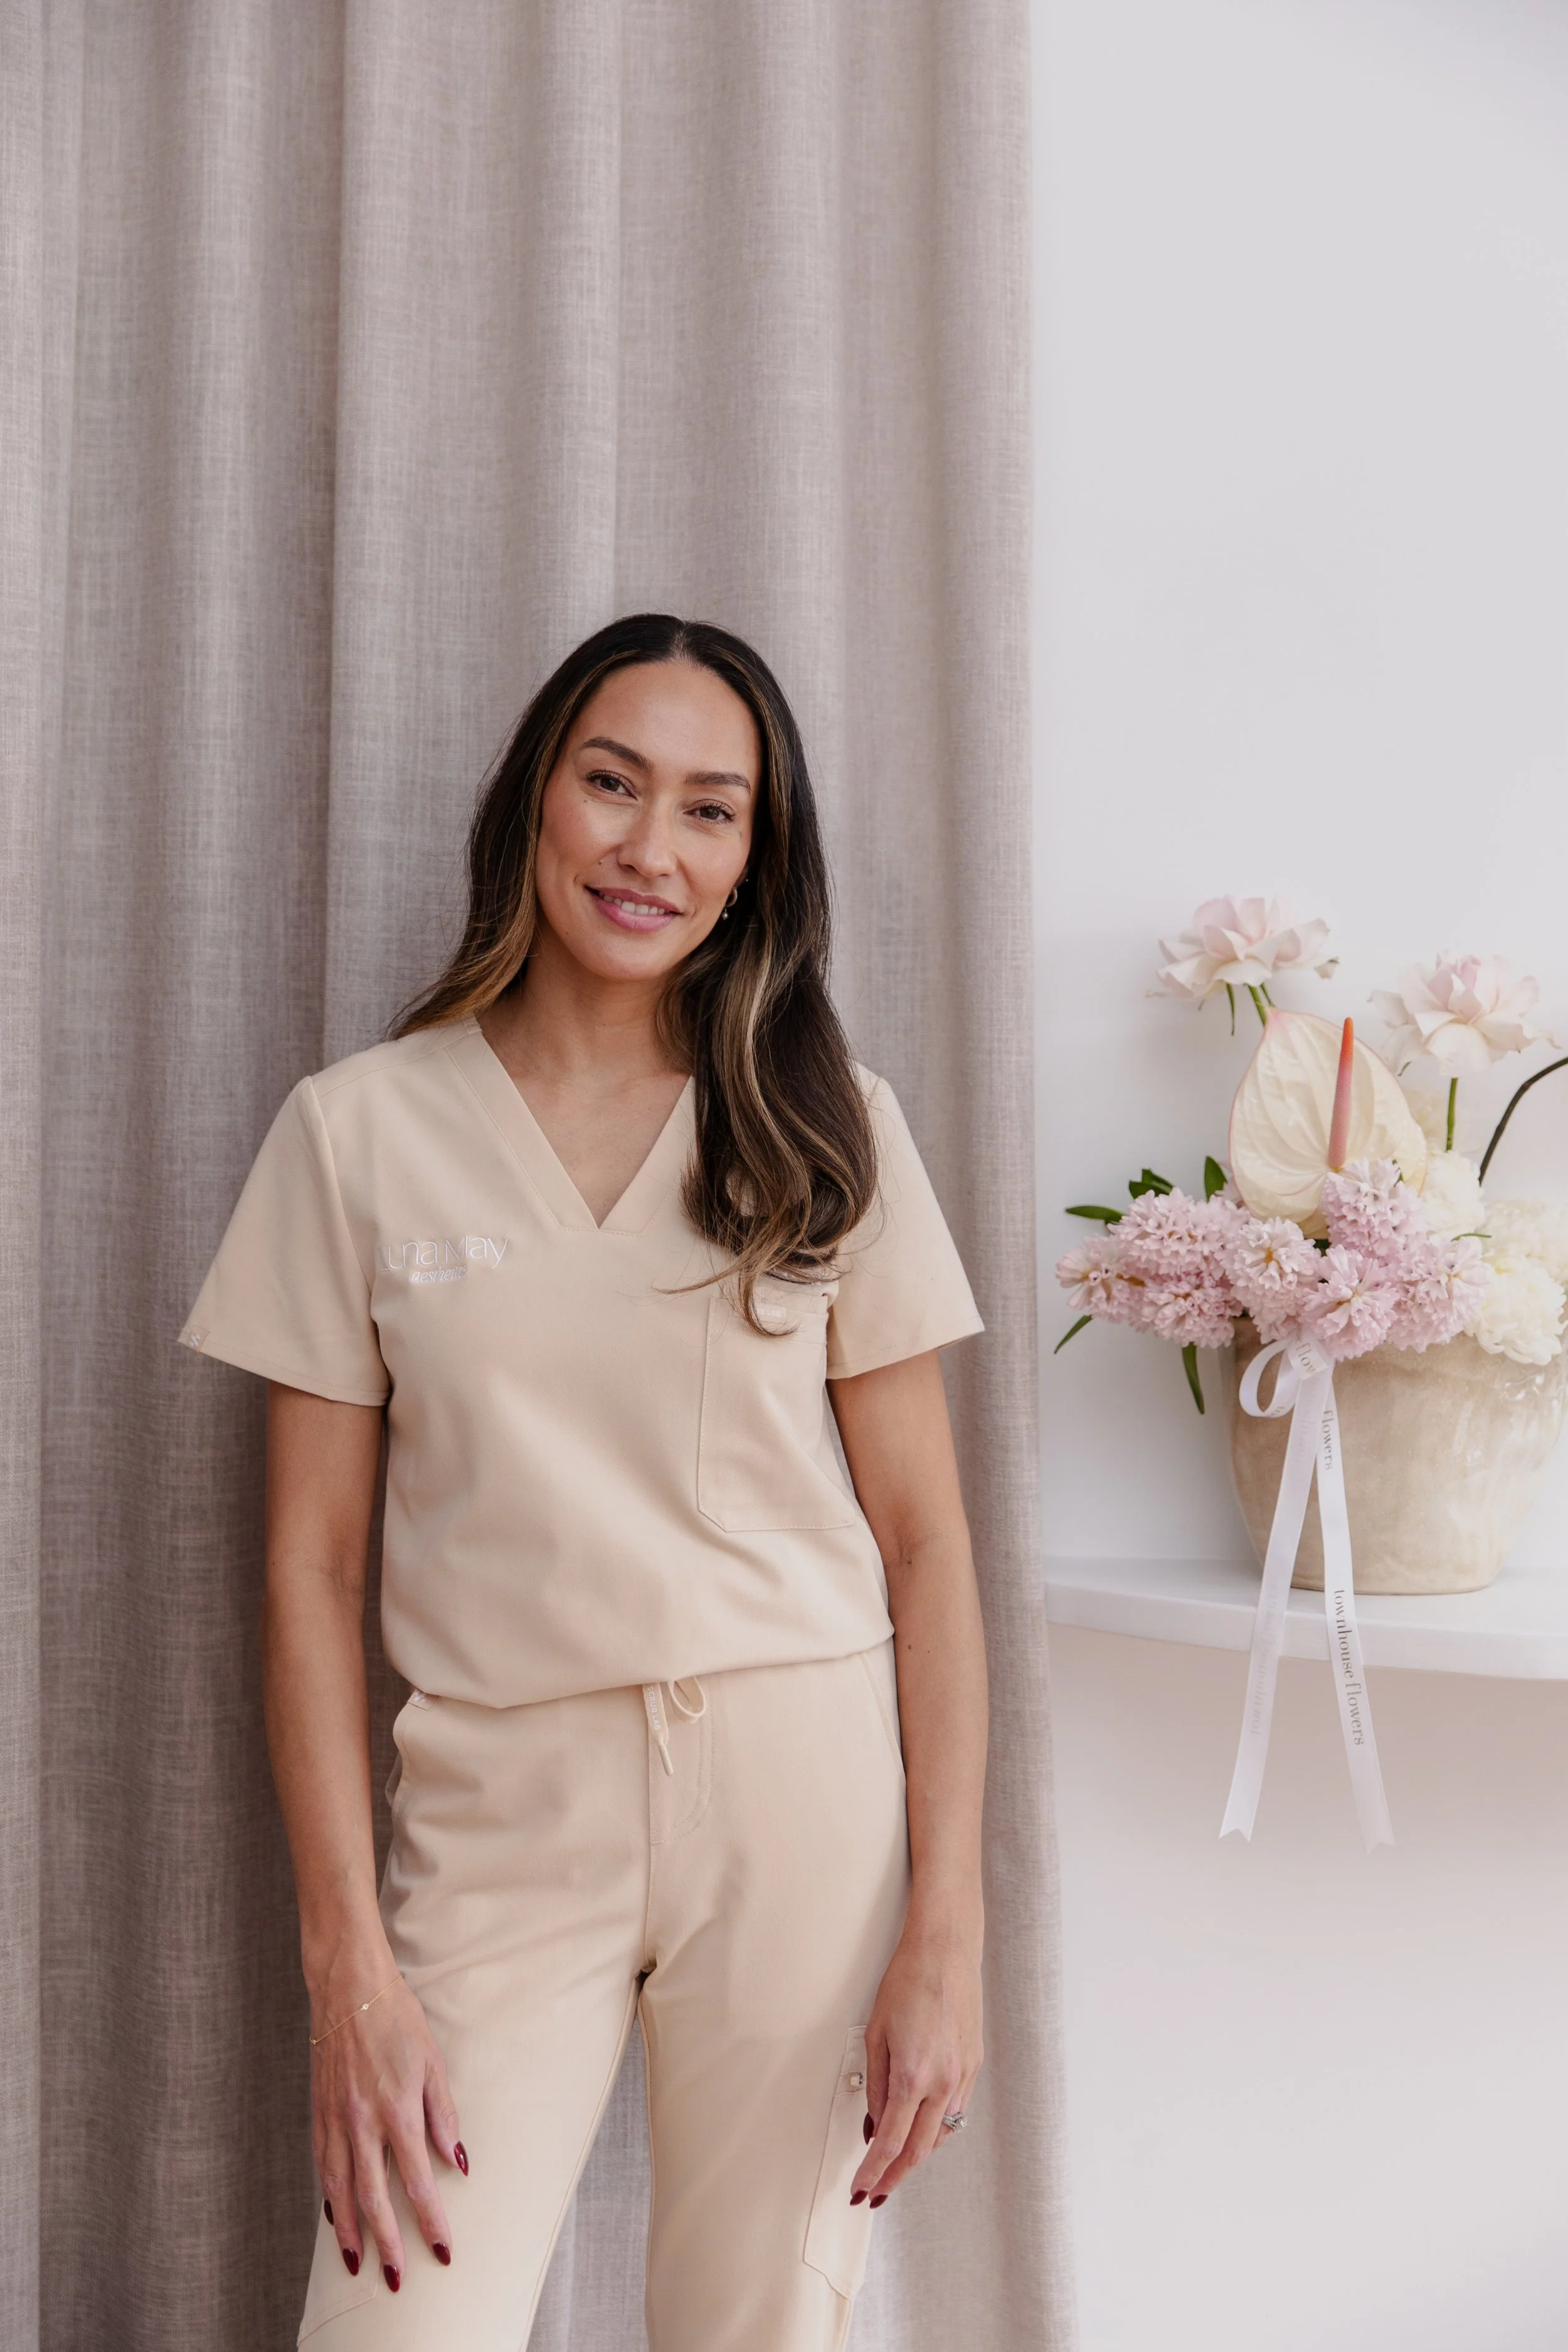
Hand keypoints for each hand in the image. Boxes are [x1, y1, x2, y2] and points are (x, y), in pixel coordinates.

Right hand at [312, 1968, 466, 2289]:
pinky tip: (333, 2214)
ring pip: (340, 2189)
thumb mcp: (433, 2062)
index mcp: (397, 2110)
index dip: (430, 2220)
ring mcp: (335, 2119)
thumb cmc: (398, 2020)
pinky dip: (328, 2195)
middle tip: (395, 2279)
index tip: (441, 2249)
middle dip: (385, 2243)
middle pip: (373, 2198)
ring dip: (348, 2230)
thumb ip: (443, 2115)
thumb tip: (457, 2161)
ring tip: (355, 2262)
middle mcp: (362, 2122)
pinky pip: (322, 2164)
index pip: (417, 2181)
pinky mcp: (319, 2111)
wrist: (349, 1988)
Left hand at [850, 1918, 982, 2205]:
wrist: (946, 1950)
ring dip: (917, 2156)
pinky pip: (955, 2112)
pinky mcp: (974, 2065)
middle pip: (919, 2150)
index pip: (890, 2142)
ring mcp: (963, 2076)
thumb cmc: (907, 1982)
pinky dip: (936, 2130)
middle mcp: (944, 2082)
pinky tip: (922, 2131)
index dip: (873, 2172)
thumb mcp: (876, 2033)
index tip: (860, 2190)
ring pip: (941, 2135)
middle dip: (895, 2177)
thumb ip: (876, 2085)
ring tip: (893, 2166)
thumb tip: (874, 2125)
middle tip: (876, 2192)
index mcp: (914, 2075)